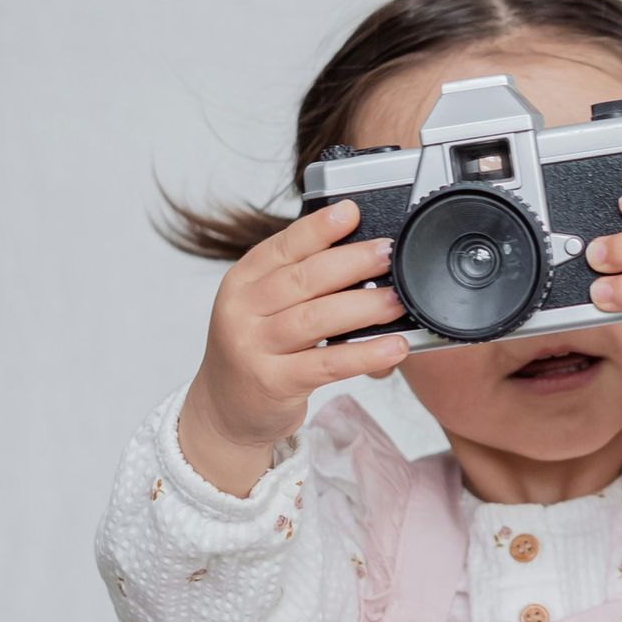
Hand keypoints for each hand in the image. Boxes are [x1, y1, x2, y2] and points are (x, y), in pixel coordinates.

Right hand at [177, 202, 410, 493]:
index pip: (283, 247)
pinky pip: (327, 364)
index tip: (352, 212)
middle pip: (303, 279)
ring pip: (316, 319)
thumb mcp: (261, 306)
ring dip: (363, 306)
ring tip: (397, 299)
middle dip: (351, 262)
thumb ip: (298, 280)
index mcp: (243, 282)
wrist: (223, 409)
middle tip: (388, 254)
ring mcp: (254, 348)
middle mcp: (243, 311)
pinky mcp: (273, 383)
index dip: (318, 228)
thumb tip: (359, 253)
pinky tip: (392, 346)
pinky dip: (364, 354)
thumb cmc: (256, 350)